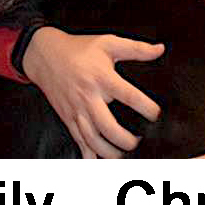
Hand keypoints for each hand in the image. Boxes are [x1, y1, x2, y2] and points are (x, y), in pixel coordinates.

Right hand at [21, 28, 164, 157]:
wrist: (44, 54)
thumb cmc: (78, 49)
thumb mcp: (108, 42)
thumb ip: (136, 48)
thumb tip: (160, 49)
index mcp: (102, 78)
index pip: (129, 96)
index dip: (146, 108)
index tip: (156, 114)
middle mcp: (89, 97)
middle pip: (109, 127)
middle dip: (126, 140)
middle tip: (138, 141)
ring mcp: (77, 110)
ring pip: (93, 140)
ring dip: (110, 152)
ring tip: (123, 154)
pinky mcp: (68, 118)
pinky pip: (79, 141)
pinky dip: (89, 156)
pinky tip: (99, 161)